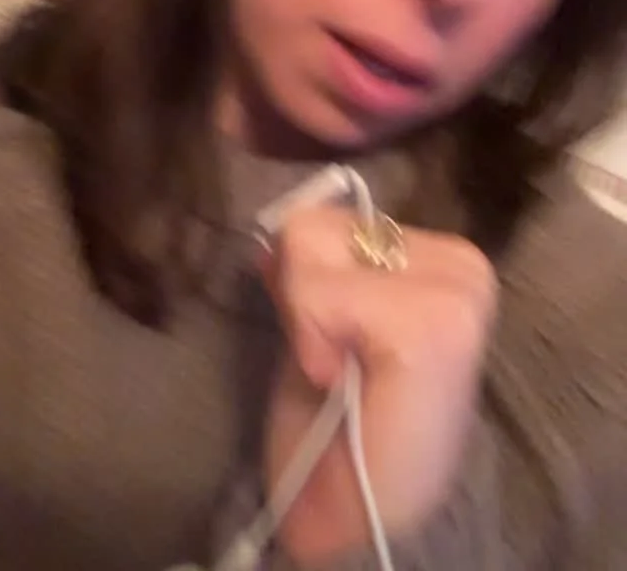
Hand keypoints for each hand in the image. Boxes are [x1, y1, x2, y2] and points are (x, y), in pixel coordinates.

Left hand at [260, 206, 497, 562]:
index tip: (326, 342)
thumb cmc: (338, 432)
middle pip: (316, 224)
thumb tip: (274, 229)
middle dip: (301, 294)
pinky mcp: (438, 322)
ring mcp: (457, 289)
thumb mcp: (316, 326)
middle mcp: (463, 263)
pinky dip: (310, 338)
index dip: (304, 278)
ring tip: (340, 371)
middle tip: (331, 360)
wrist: (358, 520)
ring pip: (311, 245)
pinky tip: (341, 380)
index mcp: (442, 260)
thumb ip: (309, 270)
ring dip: (305, 315)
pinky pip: (320, 292)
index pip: (333, 216)